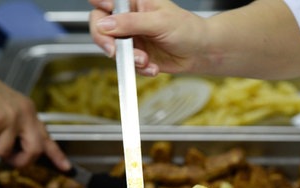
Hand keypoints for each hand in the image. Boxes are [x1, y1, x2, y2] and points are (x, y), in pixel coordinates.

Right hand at [0, 70, 69, 170]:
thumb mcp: (6, 109)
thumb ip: (15, 128)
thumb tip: (15, 153)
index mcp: (28, 111)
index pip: (47, 137)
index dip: (57, 155)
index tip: (66, 168)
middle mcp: (25, 113)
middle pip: (34, 150)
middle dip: (19, 161)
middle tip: (7, 159)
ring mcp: (12, 117)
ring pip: (3, 151)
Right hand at [88, 0, 206, 75]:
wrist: (200, 52)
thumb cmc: (187, 29)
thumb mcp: (159, 22)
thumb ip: (130, 23)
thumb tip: (104, 25)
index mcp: (133, 2)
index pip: (104, 1)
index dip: (99, 8)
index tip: (102, 22)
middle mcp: (128, 18)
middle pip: (100, 26)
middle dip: (107, 41)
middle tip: (115, 51)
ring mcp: (131, 38)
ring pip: (113, 49)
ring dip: (128, 59)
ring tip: (146, 60)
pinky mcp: (136, 55)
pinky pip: (127, 64)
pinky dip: (138, 69)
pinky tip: (152, 67)